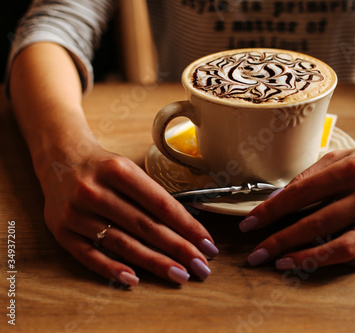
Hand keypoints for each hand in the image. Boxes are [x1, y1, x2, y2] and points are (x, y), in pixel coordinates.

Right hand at [39, 145, 218, 285]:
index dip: (188, 227)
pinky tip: (135, 279)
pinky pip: (90, 255)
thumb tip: (188, 229)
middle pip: (145, 226)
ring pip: (122, 243)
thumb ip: (152, 195)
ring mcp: (76, 213)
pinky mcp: (62, 231)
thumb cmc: (104, 167)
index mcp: (118, 170)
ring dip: (154, 262)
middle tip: (201, 266)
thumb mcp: (129, 168)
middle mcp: (95, 191)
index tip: (207, 244)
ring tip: (179, 274)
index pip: (161, 205)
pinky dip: (112, 269)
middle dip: (178, 249)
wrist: (60, 159)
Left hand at [239, 141, 354, 269]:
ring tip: (282, 263)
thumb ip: (311, 175)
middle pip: (317, 222)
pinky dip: (333, 261)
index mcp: (353, 169)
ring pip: (342, 246)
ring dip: (307, 258)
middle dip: (282, 240)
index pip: (302, 192)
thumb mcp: (344, 156)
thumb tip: (276, 199)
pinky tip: (313, 261)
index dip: (272, 211)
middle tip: (257, 253)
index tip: (250, 225)